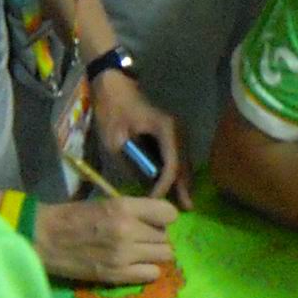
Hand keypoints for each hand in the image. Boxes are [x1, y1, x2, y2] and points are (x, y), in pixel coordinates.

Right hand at [34, 195, 177, 284]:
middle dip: (156, 237)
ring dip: (154, 254)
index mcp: (124, 207)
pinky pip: (152, 274)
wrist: (45, 237)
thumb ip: (134, 210)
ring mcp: (124, 255)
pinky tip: (135, 265)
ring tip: (139, 252)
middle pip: (165, 237)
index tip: (154, 220)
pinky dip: (147, 270)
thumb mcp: (107, 203)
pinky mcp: (117, 275)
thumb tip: (160, 221)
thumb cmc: (74, 216)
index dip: (163, 217)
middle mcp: (128, 230)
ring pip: (164, 255)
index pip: (168, 213)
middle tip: (141, 238)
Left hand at [93, 68, 191, 208]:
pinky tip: (174, 187)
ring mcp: (177, 131)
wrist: (114, 87)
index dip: (165, 186)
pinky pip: (178, 157)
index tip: (154, 201)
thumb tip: (142, 187)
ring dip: (183, 182)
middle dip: (183, 188)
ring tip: (182, 203)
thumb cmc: (112, 111)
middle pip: (185, 165)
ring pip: (184, 162)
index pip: (172, 165)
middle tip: (185, 210)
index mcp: (166, 129)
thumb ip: (130, 164)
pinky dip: (177, 172)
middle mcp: (178, 130)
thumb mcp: (115, 140)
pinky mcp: (172, 134)